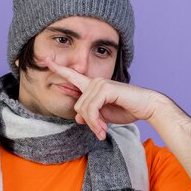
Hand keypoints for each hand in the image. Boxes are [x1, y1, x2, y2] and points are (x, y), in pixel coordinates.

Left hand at [42, 56, 163, 139]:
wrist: (146, 107)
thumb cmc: (126, 109)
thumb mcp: (103, 115)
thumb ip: (89, 114)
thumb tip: (78, 118)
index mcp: (92, 86)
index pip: (71, 75)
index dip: (57, 67)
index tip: (45, 59)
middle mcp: (94, 82)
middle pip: (78, 106)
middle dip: (88, 122)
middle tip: (99, 131)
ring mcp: (100, 84)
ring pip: (83, 109)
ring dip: (93, 124)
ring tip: (102, 131)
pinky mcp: (105, 89)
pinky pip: (91, 109)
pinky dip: (95, 122)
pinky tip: (103, 129)